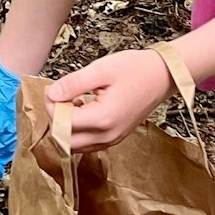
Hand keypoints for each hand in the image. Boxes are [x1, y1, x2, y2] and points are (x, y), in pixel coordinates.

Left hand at [48, 48, 172, 151]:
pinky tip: (84, 108)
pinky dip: (79, 130)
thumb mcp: (101, 69)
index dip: (52, 106)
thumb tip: (51, 94)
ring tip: (73, 101)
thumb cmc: (135, 69)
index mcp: (103, 119)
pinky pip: (88, 143)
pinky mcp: (115, 138)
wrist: (162, 76)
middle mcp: (107, 136)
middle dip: (56, 119)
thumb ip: (73, 84)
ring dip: (67, 126)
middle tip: (60, 96)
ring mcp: (113, 140)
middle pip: (65, 140)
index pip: (62, 123)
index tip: (54, 89)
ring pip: (75, 145)